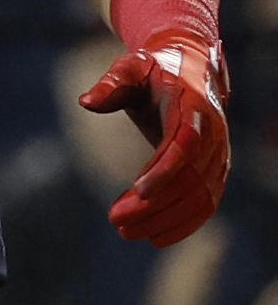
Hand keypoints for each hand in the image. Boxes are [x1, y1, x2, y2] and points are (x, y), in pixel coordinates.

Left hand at [78, 34, 229, 246]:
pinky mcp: (215, 168)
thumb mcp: (129, 67)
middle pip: (190, 178)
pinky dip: (186, 223)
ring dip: (166, 219)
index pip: (184, 144)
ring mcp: (218, 153)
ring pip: (200, 196)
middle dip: (155, 205)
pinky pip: (207, 202)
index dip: (164, 170)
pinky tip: (156, 237)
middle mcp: (212, 133)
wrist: (190, 67)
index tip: (137, 192)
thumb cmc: (152, 69)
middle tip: (116, 221)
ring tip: (127, 232)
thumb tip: (86, 101)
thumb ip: (111, 84)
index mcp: (192, 106)